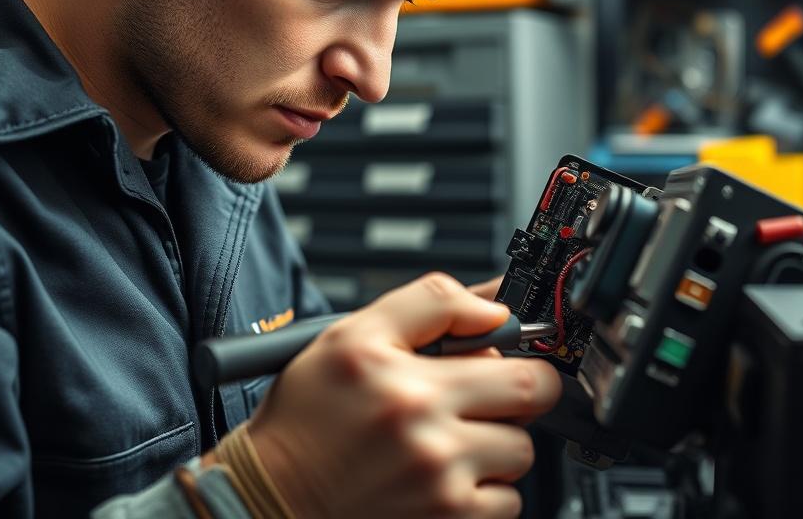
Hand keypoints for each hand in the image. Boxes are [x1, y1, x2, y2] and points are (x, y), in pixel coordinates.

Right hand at [242, 272, 560, 517]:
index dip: (513, 354)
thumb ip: (429, 304)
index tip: (498, 358)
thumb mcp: (351, 334)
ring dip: (496, 444)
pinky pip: (506, 503)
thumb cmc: (306, 419)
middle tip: (483, 396)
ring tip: (449, 439)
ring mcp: (441, 488)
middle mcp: (429, 438)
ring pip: (520, 453)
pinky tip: (442, 478)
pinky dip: (484, 491)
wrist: (269, 498)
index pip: (515, 360)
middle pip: (533, 403)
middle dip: (516, 394)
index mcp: (409, 383)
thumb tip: (492, 308)